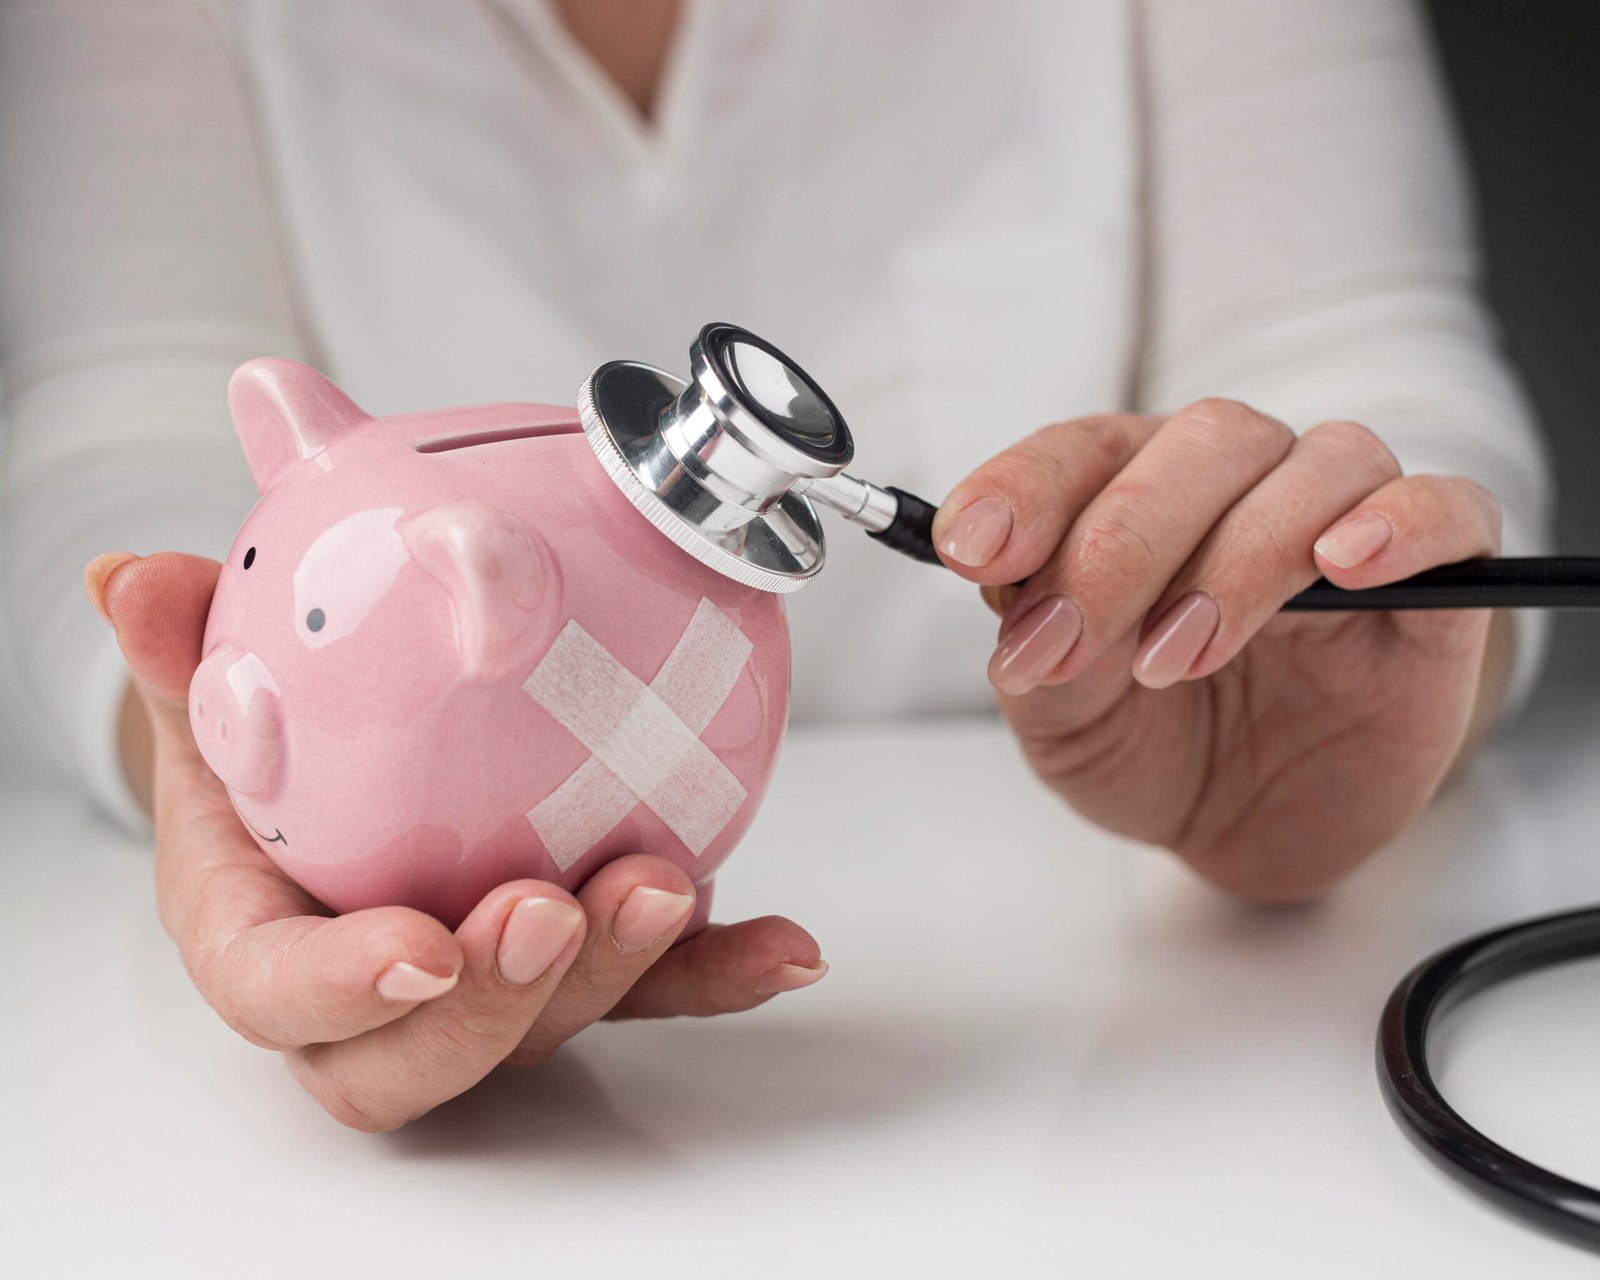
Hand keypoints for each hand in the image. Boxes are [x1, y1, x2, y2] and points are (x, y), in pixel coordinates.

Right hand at [85, 552, 824, 1130]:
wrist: (340, 776)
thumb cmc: (272, 752)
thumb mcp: (221, 686)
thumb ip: (185, 642)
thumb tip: (128, 575)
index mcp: (268, 941)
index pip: (282, 996)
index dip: (346, 992)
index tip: (419, 944)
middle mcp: (382, 993)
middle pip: (422, 1056)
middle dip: (495, 1007)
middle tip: (550, 909)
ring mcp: (493, 991)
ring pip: (550, 1022)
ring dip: (620, 968)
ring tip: (670, 883)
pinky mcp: (583, 971)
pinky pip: (657, 987)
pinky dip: (718, 970)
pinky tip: (790, 942)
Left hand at [932, 400, 1511, 901]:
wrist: (1252, 828)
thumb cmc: (1156, 750)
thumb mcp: (1069, 725)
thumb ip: (1045, 657)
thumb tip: (1024, 605)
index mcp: (1135, 497)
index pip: (1083, 453)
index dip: (1024, 488)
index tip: (971, 548)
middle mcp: (1240, 489)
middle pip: (1202, 443)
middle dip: (1125, 539)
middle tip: (1080, 635)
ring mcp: (1341, 525)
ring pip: (1315, 467)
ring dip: (1239, 555)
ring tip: (1180, 653)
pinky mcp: (1435, 585)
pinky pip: (1444, 511)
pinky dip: (1399, 525)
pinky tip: (1343, 566)